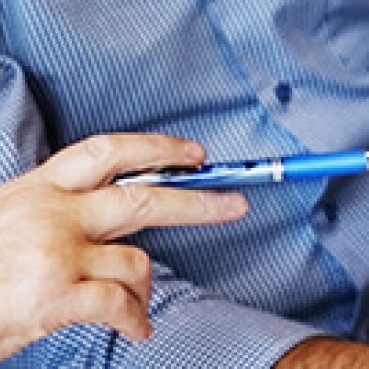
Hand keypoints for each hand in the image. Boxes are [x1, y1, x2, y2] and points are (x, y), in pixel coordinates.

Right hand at [0, 135, 246, 355]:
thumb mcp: (6, 223)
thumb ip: (56, 212)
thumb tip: (120, 214)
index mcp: (34, 189)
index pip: (106, 152)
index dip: (157, 148)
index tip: (194, 153)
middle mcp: (50, 213)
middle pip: (143, 197)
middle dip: (197, 202)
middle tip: (234, 204)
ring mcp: (55, 253)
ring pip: (136, 260)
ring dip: (144, 286)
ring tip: (132, 306)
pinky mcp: (56, 296)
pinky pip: (121, 303)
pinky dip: (135, 319)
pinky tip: (135, 330)